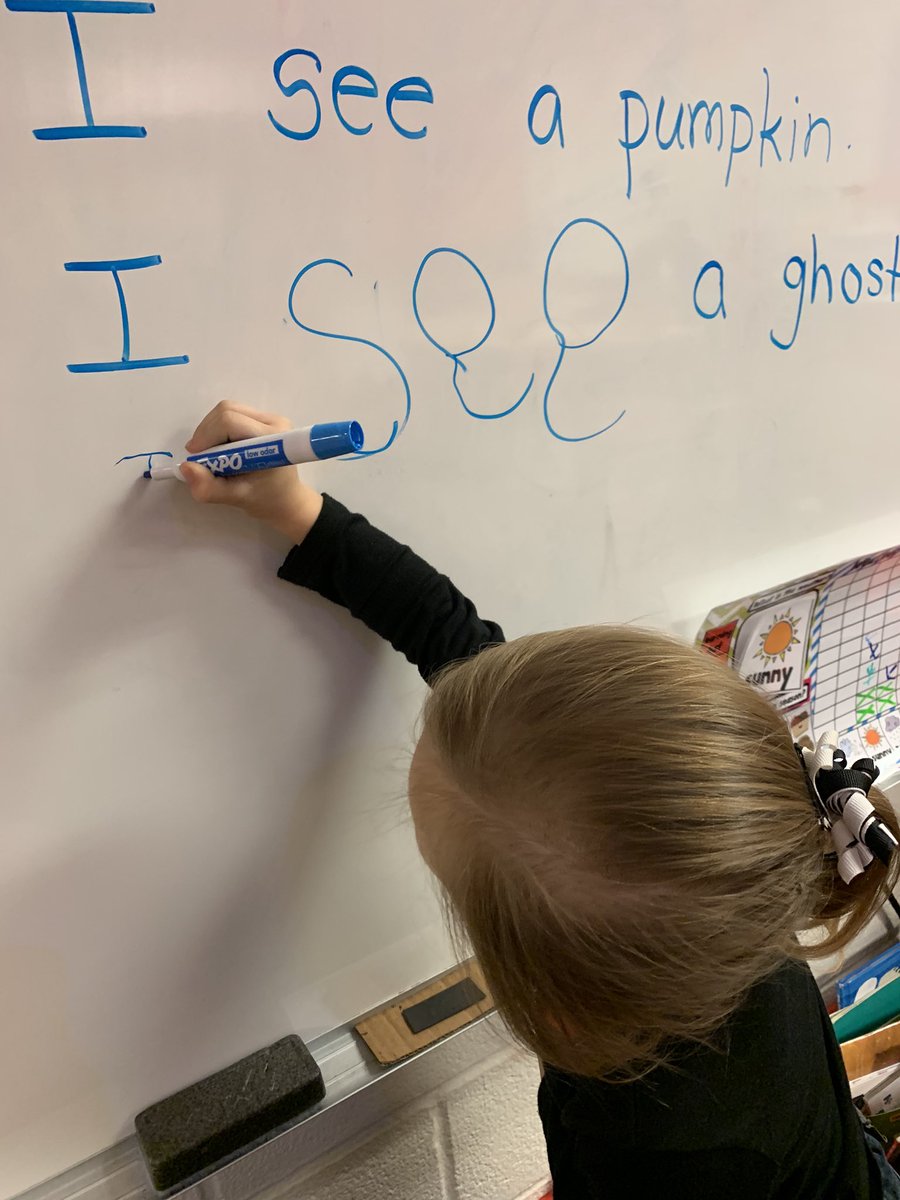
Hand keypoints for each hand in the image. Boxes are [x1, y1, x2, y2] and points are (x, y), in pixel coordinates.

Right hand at [181, 402, 323, 542]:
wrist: (286, 499)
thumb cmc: (266, 500)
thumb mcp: (237, 499)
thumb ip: (210, 488)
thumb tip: (186, 467)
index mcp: (273, 440)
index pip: (230, 422)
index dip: (207, 436)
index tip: (196, 458)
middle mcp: (274, 422)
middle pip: (226, 411)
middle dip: (206, 433)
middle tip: (201, 459)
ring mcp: (269, 418)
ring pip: (226, 410)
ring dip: (210, 432)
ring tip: (213, 456)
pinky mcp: (262, 419)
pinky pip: (231, 415)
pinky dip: (218, 431)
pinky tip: (222, 450)